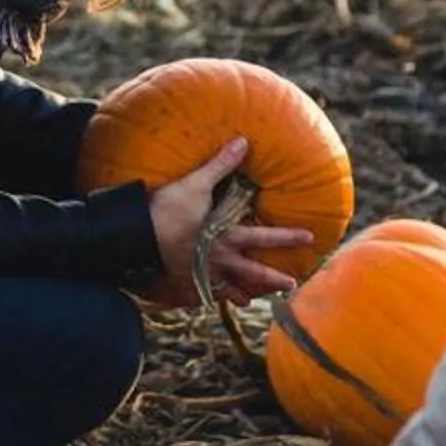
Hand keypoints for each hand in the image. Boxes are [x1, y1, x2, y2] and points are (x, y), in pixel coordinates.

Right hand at [147, 136, 318, 302]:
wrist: (136, 240)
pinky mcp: (181, 281)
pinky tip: (206, 300)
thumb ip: (220, 165)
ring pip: (227, 289)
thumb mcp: (195, 185)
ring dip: (241, 295)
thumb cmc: (166, 211)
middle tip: (292, 284)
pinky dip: (205, 298)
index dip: (288, 236)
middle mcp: (218, 260)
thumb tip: (243, 142)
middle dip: (273, 279)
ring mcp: (200, 274)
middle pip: (252, 272)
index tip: (309, 238)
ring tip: (250, 303)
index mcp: (226, 237)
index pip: (265, 236)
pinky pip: (198, 294)